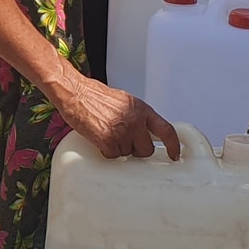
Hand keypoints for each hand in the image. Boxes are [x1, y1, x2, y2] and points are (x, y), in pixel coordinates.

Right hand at [49, 70, 180, 159]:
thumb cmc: (94, 95)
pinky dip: (106, 151)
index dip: (173, 145)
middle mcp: (135, 120)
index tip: (174, 155)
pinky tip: (100, 139)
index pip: (166, 130)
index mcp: (141, 109)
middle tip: (125, 143)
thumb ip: (137, 116)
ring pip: (128, 154)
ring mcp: (122, 132)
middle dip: (137, 150)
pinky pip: (113, 156)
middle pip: (147, 149)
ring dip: (119, 149)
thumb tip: (144, 131)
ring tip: (107, 134)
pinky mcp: (108, 141)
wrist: (75, 93)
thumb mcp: (124, 102)